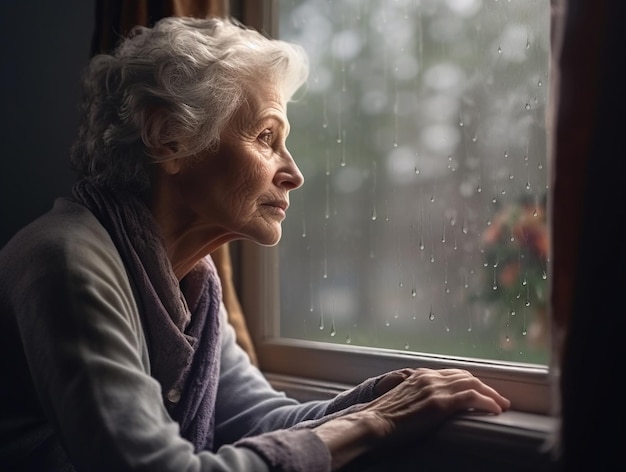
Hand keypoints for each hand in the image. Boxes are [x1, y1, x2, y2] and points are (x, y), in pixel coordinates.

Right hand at [363, 368, 510, 438]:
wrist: (374, 422)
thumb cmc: (384, 418)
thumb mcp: (403, 400)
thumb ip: (418, 397)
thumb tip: (427, 408)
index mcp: (420, 375)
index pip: (453, 374)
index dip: (470, 383)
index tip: (481, 392)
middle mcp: (429, 377)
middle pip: (466, 377)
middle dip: (485, 387)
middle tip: (498, 399)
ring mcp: (435, 388)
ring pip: (472, 384)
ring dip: (491, 394)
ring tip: (502, 405)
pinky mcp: (439, 403)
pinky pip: (471, 397)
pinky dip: (487, 401)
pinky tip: (495, 409)